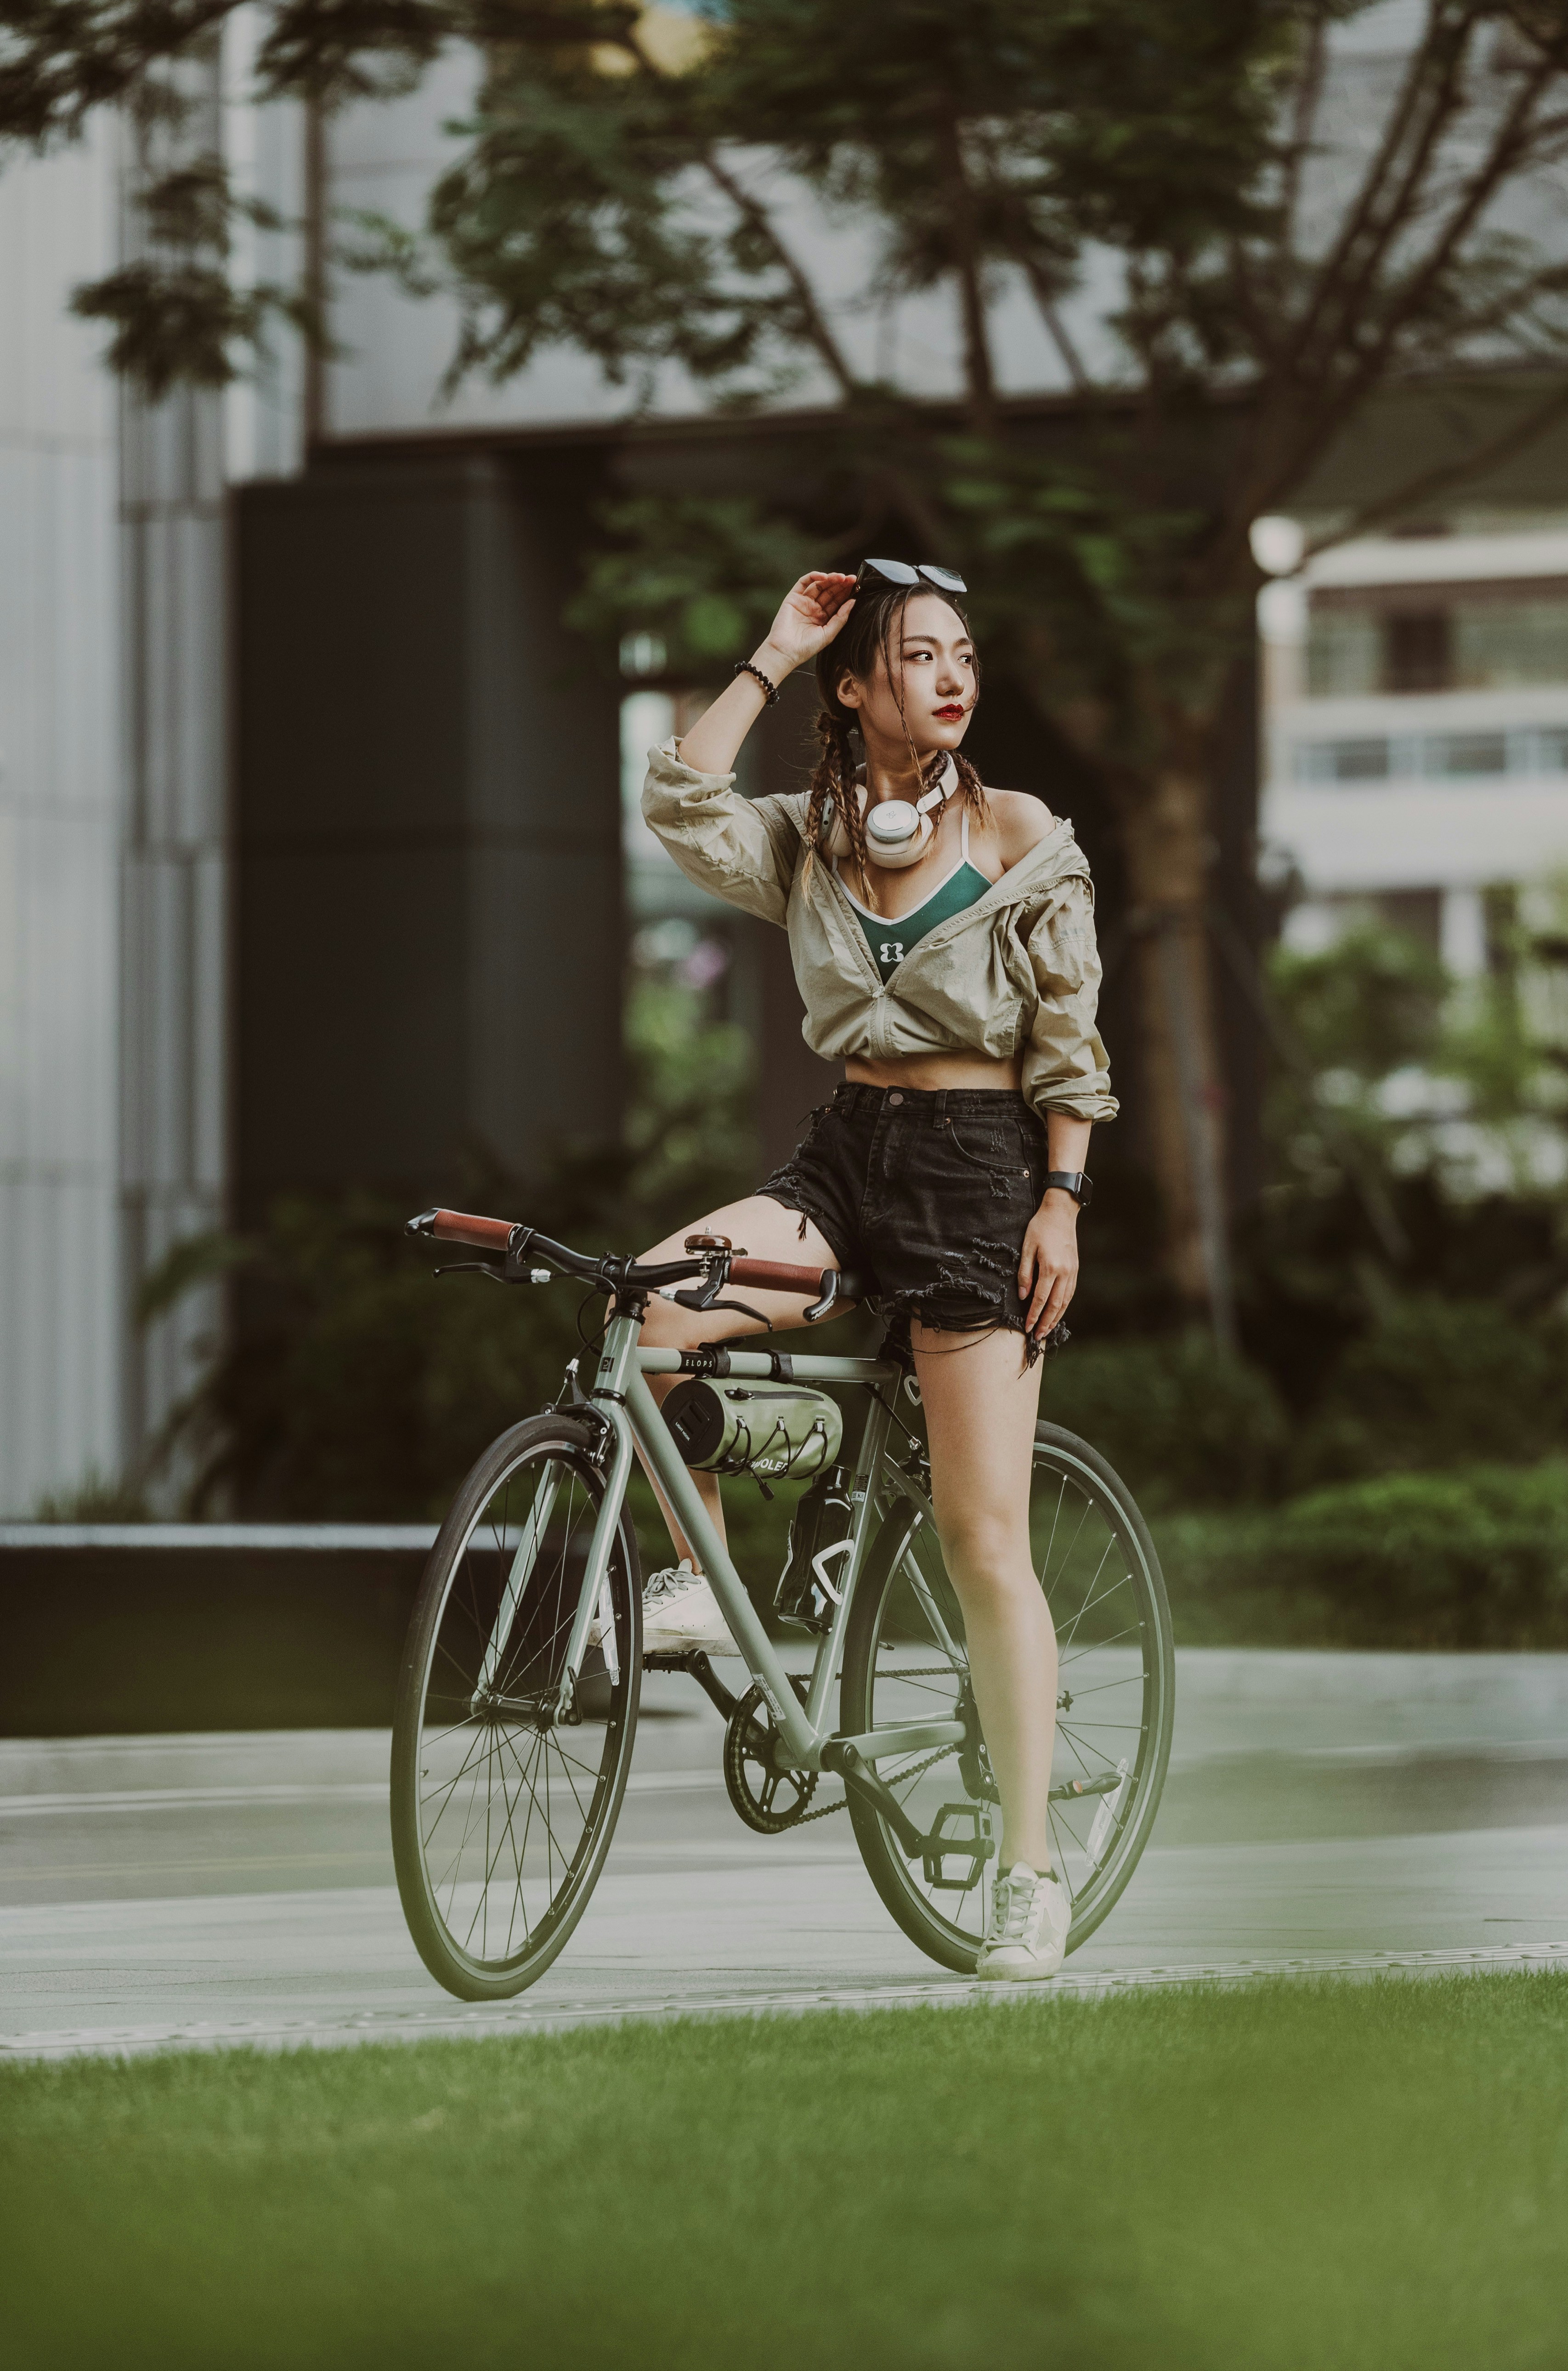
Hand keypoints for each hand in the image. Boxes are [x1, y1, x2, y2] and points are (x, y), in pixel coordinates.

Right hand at [758, 573, 855, 674]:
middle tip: (852, 579)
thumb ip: (841, 618)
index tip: (856, 586)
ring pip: (819, 585)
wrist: (786, 651)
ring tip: (842, 577)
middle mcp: (814, 608)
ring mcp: (804, 602)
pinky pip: (804, 582)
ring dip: (830, 579)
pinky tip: (824, 576)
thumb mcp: (829, 634)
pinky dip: (814, 577)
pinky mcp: (793, 597)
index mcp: (823, 618)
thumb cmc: (806, 647)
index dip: (846, 593)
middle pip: (829, 591)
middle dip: (841, 584)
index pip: (837, 601)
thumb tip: (853, 602)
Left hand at [1018, 1192, 1078, 1342]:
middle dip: (1045, 1323)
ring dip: (1056, 1318)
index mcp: (1051, 1267)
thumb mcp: (1027, 1247)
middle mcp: (1065, 1272)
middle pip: (1055, 1305)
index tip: (1026, 1327)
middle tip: (1037, 1336)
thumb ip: (1024, 1273)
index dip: (1033, 1315)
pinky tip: (1058, 1313)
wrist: (1061, 1212)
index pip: (1041, 1299)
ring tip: (1047, 1330)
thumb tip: (1022, 1296)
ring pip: (1065, 1301)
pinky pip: (1070, 1293)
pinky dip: (1064, 1306)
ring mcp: (1072, 1272)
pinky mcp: (1075, 1269)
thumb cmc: (1040, 1227)